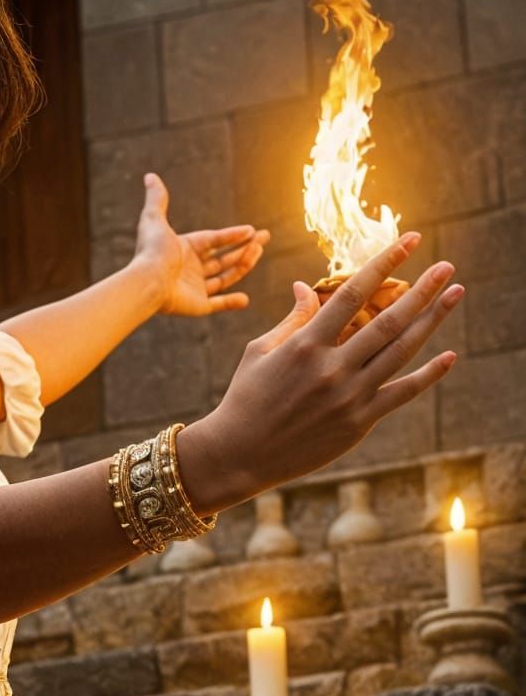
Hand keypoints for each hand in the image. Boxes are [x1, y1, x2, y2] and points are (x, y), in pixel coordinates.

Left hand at [132, 172, 269, 318]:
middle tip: (265, 238)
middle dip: (245, 248)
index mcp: (184, 250)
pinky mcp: (197, 306)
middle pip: (223, 258)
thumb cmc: (151, 252)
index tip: (251, 229)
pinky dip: (232, 303)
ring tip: (258, 252)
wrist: (147, 282)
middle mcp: (190, 269)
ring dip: (243, 265)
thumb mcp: (153, 220)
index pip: (213, 240)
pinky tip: (245, 298)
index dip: (232, 235)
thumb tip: (150, 176)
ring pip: (225, 277)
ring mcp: (194, 288)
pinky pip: (218, 304)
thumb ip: (157, 199)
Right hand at [179, 233, 462, 509]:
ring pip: (402, 351)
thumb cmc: (245, 399)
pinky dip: (429, 374)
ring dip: (433, 320)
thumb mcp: (259, 352)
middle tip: (447, 267)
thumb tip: (304, 287)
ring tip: (455, 295)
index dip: (384, 263)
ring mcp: (349, 396)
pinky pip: (402, 393)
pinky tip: (449, 354)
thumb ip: (291, 320)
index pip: (353, 294)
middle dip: (423, 290)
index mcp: (305, 345)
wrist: (240, 454)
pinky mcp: (359, 422)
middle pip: (388, 320)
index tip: (409, 241)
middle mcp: (332, 368)